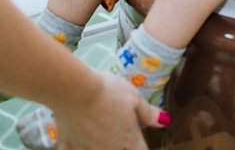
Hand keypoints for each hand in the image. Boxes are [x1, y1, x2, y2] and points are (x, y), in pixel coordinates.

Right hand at [52, 72, 167, 149]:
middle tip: (121, 138)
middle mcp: (109, 149)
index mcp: (128, 139)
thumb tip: (166, 122)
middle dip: (122, 147)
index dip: (142, 147)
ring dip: (101, 148)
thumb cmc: (109, 92)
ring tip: (101, 139)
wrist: (75, 91)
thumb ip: (149, 114)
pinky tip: (78, 143)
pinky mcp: (68, 145)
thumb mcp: (134, 98)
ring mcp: (87, 149)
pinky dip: (77, 148)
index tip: (141, 144)